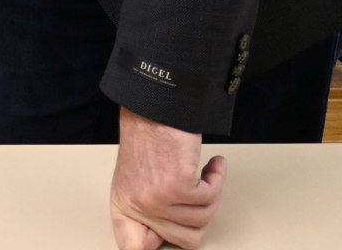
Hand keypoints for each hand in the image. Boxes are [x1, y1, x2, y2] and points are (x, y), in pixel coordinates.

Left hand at [110, 107, 227, 248]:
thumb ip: (147, 212)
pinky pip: (211, 197)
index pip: (133, 248)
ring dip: (211, 192)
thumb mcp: (136, 181)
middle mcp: (138, 206)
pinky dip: (217, 178)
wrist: (155, 107)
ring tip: (203, 172)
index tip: (173, 235)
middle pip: (187, 239)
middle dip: (200, 213)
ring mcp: (156, 198)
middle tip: (198, 190)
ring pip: (204, 219)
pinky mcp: (177, 186)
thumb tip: (163, 239)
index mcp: (124, 207)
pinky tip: (211, 164)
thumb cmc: (148, 139)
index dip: (160, 244)